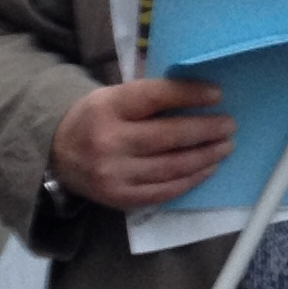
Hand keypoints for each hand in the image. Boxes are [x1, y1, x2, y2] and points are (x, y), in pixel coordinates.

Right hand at [52, 76, 230, 210]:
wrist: (57, 156)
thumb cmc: (95, 119)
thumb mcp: (111, 96)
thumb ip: (148, 95)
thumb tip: (197, 90)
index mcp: (107, 107)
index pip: (155, 97)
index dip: (189, 95)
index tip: (217, 94)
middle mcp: (109, 141)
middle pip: (168, 136)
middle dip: (205, 130)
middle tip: (229, 125)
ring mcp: (115, 174)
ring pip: (171, 167)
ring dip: (205, 157)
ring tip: (225, 147)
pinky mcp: (121, 198)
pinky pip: (165, 191)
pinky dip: (190, 179)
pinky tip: (207, 168)